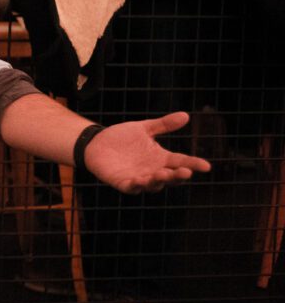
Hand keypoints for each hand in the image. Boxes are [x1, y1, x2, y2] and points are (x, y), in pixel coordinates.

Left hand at [84, 112, 210, 193]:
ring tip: (163, 173)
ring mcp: (139, 178)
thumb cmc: (122, 137)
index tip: (206, 166)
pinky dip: (136, 185)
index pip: (181, 162)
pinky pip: (131, 187)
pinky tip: (139, 180)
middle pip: (170, 177)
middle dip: (177, 175)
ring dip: (158, 180)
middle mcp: (153, 171)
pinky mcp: (122, 183)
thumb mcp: (144, 128)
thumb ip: (163, 125)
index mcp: (161, 158)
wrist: (97, 143)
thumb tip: (186, 115)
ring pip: (153, 184)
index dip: (193, 164)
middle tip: (186, 172)